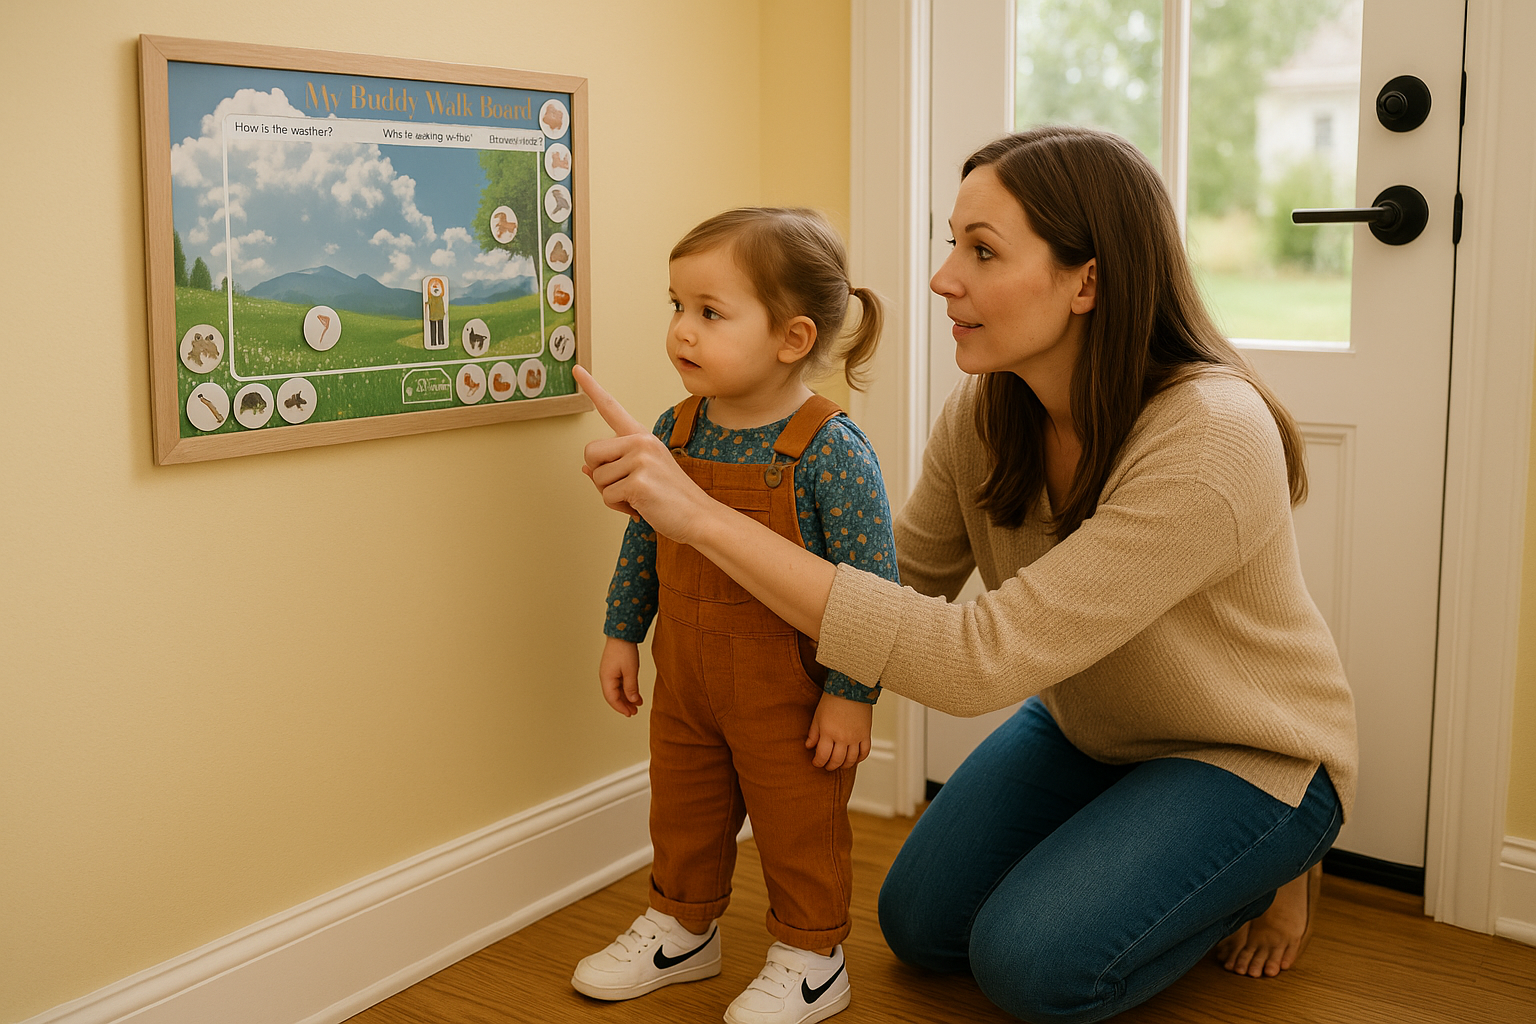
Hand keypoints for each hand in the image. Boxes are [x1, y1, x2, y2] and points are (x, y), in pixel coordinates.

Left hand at [574, 366, 713, 541]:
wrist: (698, 516)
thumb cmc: (669, 497)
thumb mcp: (641, 475)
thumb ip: (614, 468)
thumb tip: (585, 468)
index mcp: (641, 437)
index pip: (611, 408)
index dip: (591, 388)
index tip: (576, 368)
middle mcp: (641, 442)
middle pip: (590, 452)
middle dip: (599, 475)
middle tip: (625, 486)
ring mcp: (641, 460)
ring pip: (597, 479)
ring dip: (612, 495)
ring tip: (638, 498)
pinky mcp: (639, 482)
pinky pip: (608, 496)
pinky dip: (620, 507)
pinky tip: (641, 507)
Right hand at [598, 636, 642, 716]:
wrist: (622, 634)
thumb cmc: (624, 650)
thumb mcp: (631, 671)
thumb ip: (631, 688)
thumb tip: (633, 701)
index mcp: (607, 679)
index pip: (612, 699)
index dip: (621, 708)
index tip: (630, 714)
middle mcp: (606, 677)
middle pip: (614, 696)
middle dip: (624, 705)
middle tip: (634, 712)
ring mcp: (610, 673)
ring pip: (617, 690)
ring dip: (627, 698)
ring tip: (637, 704)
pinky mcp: (615, 669)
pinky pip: (620, 683)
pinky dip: (627, 690)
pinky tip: (636, 694)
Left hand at [805, 692, 872, 770]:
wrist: (851, 688)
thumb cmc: (833, 699)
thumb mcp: (817, 716)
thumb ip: (813, 733)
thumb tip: (808, 746)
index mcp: (828, 733)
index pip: (822, 756)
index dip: (818, 762)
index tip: (816, 762)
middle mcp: (842, 738)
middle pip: (836, 760)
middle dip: (830, 766)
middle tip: (827, 766)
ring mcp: (855, 737)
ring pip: (851, 760)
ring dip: (844, 765)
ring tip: (840, 764)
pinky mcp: (866, 734)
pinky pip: (865, 752)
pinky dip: (860, 759)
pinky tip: (855, 759)